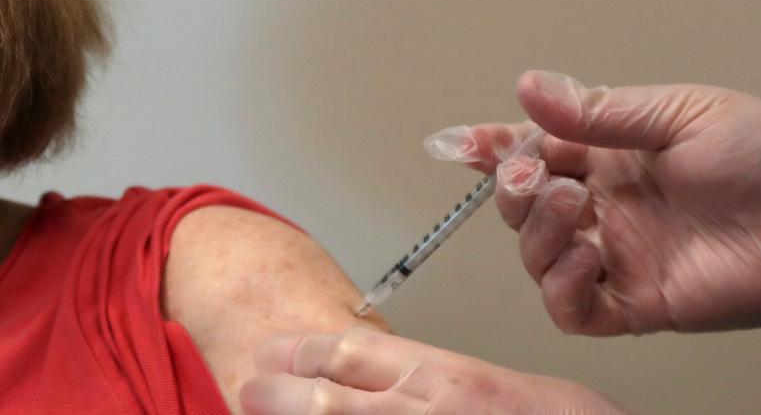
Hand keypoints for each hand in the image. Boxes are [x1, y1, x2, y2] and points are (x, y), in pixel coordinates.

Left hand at [240, 328, 625, 414]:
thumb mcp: (511, 394)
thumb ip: (447, 390)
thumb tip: (396, 388)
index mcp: (450, 381)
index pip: (350, 351)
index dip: (299, 352)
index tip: (271, 354)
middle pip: (320, 397)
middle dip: (275, 393)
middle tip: (249, 391)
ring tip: (257, 414)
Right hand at [443, 71, 760, 334]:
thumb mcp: (677, 114)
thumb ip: (597, 111)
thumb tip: (530, 89)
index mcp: (611, 157)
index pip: (533, 151)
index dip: (490, 149)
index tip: (459, 144)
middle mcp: (607, 208)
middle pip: (523, 207)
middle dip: (513, 190)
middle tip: (530, 174)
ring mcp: (619, 256)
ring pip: (539, 258)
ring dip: (538, 234)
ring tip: (571, 208)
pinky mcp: (638, 302)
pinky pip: (575, 310)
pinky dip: (565, 289)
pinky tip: (588, 258)